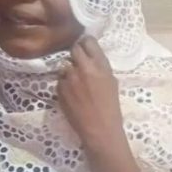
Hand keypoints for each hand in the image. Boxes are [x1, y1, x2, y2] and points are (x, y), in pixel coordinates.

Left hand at [57, 36, 125, 153]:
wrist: (100, 129)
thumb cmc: (111, 107)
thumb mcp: (111, 81)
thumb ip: (100, 66)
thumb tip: (90, 57)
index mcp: (100, 65)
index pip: (88, 41)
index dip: (86, 43)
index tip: (85, 46)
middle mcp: (84, 68)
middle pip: (74, 49)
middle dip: (76, 53)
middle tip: (79, 61)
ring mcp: (70, 78)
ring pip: (64, 64)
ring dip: (69, 69)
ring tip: (75, 80)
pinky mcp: (59, 89)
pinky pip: (60, 79)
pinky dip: (64, 83)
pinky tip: (72, 93)